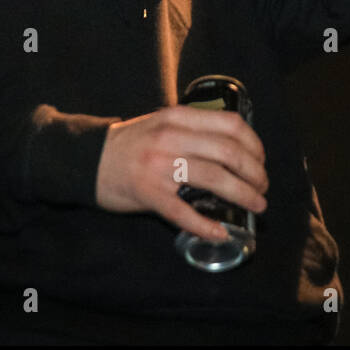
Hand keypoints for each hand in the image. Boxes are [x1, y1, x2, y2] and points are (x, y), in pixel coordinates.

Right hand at [96, 104, 268, 241]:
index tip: (261, 160)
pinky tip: (220, 232)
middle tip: (262, 187)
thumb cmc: (133, 143)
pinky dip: (206, 225)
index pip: (230, 124)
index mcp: (179, 118)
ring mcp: (160, 167)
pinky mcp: (148, 194)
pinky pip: (184, 213)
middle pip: (229, 153)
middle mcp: (171, 139)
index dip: (254, 144)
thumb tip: (237, 148)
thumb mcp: (164, 123)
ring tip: (256, 205)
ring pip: (215, 179)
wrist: (87, 160)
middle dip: (255, 173)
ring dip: (243, 195)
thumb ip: (195, 129)